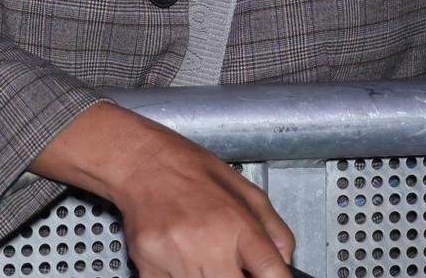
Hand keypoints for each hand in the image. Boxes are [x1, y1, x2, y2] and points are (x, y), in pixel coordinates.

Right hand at [36, 102, 293, 277]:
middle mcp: (208, 241)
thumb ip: (272, 227)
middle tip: (232, 266)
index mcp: (236, 223)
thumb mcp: (243, 188)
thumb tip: (286, 260)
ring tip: (204, 257)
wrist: (139, 160)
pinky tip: (181, 261)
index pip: (272, 272)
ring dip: (208, 277)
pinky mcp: (148, 265)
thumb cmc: (189, 169)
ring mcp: (176, 256)